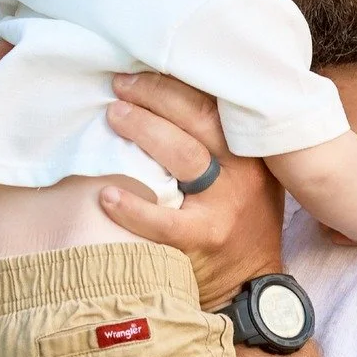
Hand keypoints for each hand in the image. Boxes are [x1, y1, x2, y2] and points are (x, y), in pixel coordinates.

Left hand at [100, 71, 283, 309]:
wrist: (251, 285)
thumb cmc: (242, 224)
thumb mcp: (249, 177)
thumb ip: (222, 145)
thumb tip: (167, 101)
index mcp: (252, 152)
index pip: (214, 104)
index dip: (174, 84)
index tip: (140, 71)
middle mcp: (243, 173)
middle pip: (198, 119)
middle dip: (155, 96)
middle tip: (119, 87)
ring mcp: (225, 206)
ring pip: (183, 156)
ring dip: (143, 130)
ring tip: (113, 116)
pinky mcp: (204, 239)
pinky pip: (163, 220)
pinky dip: (131, 206)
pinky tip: (104, 194)